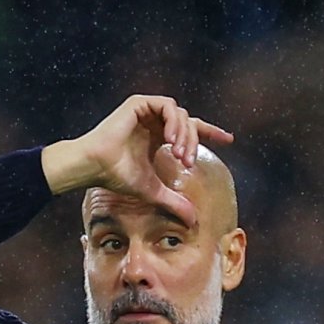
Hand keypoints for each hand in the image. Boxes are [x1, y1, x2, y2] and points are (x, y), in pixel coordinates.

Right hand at [42, 95, 233, 223]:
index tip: (229, 140)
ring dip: (185, 134)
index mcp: (157, 137)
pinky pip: (168, 106)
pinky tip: (170, 140)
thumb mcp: (153, 191)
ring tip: (179, 154)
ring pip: (181, 114)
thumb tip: (194, 219)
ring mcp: (146, 111)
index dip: (210, 133)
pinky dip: (174, 122)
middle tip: (189, 162)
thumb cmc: (117, 177)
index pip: (190, 130)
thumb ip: (173, 201)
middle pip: (189, 123)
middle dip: (195, 141)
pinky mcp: (139, 103)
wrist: (95, 166)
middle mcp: (154, 122)